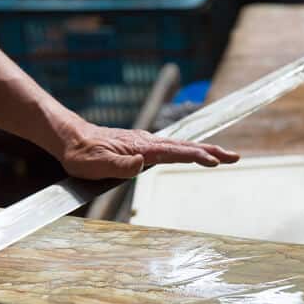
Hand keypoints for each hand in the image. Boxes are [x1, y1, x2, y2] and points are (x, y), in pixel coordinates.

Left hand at [58, 121, 239, 179]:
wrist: (69, 139)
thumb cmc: (80, 154)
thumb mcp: (95, 164)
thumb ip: (119, 164)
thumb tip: (141, 163)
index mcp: (141, 147)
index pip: (175, 152)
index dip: (196, 156)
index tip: (214, 161)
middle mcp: (146, 142)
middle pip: (185, 145)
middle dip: (211, 151)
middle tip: (234, 157)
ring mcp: (144, 142)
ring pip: (179, 145)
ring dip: (202, 150)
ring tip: (221, 157)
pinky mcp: (140, 146)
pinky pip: (170, 148)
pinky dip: (187, 150)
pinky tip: (192, 153)